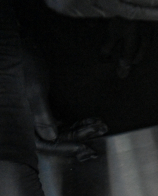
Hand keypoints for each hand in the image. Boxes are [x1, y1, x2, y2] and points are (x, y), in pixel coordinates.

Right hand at [20, 43, 106, 161]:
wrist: (21, 47)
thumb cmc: (25, 65)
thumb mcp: (34, 90)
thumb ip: (41, 115)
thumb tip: (51, 137)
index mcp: (18, 123)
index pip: (43, 144)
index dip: (64, 148)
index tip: (84, 148)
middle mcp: (24, 123)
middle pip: (54, 138)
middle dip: (79, 136)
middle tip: (100, 129)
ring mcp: (32, 116)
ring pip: (58, 130)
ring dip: (80, 129)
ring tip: (100, 125)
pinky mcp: (40, 109)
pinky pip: (58, 121)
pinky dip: (74, 122)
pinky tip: (89, 121)